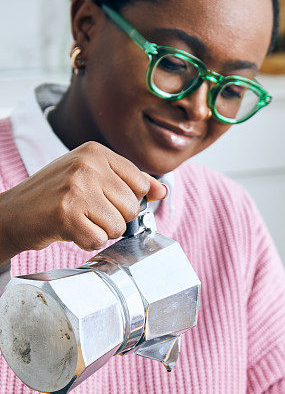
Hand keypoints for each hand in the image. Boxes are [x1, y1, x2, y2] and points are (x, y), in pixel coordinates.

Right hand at [0, 141, 166, 261]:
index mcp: (96, 152)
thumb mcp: (92, 177)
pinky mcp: (66, 214)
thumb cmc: (56, 195)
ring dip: (100, 232)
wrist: (13, 212)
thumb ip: (129, 182)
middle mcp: (87, 165)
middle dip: (113, 218)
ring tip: (78, 220)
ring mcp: (76, 188)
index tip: (103, 199)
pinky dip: (86, 242)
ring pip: (118, 226)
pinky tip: (70, 230)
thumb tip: (161, 191)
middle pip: (132, 207)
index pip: (140, 183)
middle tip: (87, 212)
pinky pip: (99, 240)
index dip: (126, 200)